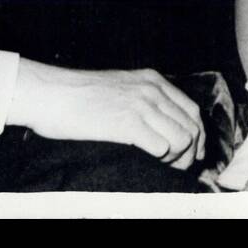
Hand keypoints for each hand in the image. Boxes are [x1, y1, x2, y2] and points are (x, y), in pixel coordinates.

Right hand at [7, 59, 205, 168]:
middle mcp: (152, 89)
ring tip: (159, 165)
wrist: (51, 94)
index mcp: (152, 79)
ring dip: (175, 159)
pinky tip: (146, 162)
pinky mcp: (128, 124)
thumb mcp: (120, 87)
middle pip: (192, 127)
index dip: (196, 137)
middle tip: (175, 167)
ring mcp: (141, 105)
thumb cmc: (78, 96)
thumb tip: (164, 126)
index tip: (191, 155)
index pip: (192, 110)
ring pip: (182, 139)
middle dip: (189, 153)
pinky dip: (160, 161)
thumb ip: (144, 99)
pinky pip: (163, 148)